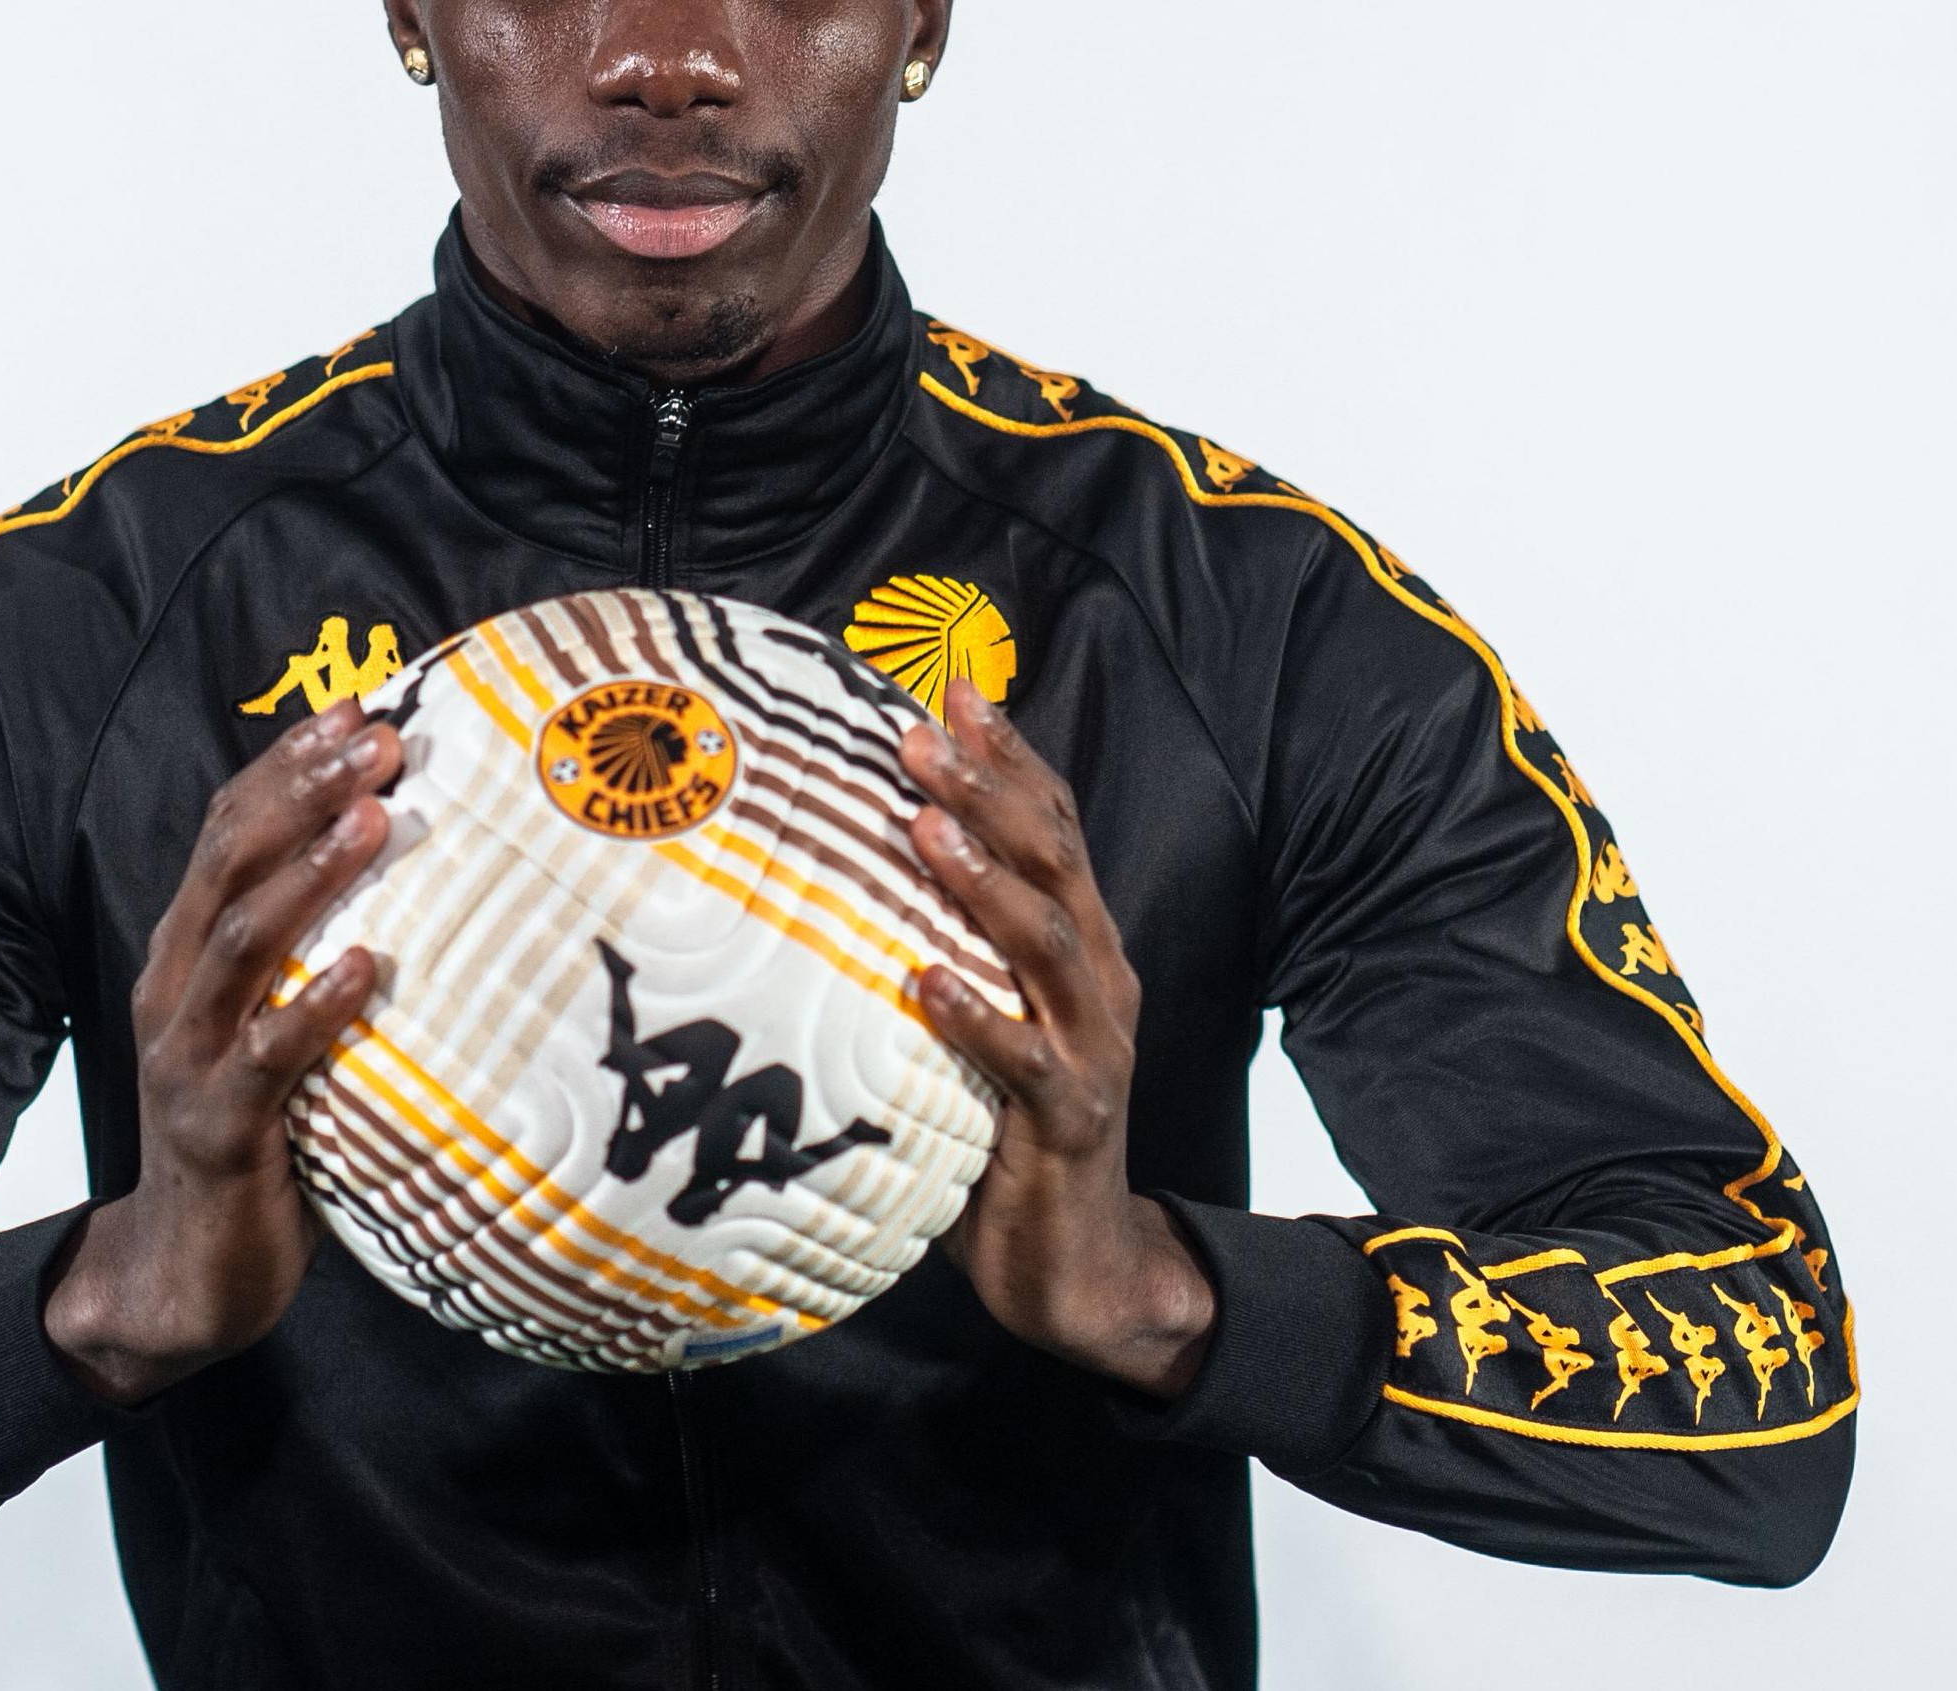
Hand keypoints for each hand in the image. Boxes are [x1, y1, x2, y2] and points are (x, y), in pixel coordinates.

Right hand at [42, 699, 397, 1403]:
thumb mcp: (272, 1028)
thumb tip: (418, 879)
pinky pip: (266, 1058)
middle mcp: (177, 989)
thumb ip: (311, 958)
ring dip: (311, 874)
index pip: (230, 832)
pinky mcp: (218, 1129)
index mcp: (188, 955)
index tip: (355, 705)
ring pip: (245, 944)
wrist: (180, 1274)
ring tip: (374, 818)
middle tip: (379, 737)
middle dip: (303, 791)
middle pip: (232, 864)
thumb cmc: (254, 1137)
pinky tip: (370, 969)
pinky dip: (318, 1007)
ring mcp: (189, 1058)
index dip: (285, 764)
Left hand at [900, 681, 1215, 1400]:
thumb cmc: (1006, 1127)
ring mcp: (1092, 1048)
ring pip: (1049, 944)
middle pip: (1055, 864)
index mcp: (1081, 947)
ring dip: (987, 882)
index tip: (955, 690)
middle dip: (992, 792)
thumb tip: (859, 859)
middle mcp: (1097, 981)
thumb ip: (948, 941)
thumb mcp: (983, 1017)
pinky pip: (1028, 1061)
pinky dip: (977, 1016)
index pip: (1056, 829)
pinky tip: (923, 982)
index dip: (1013, 757)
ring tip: (925, 828)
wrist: (1078, 1264)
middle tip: (922, 737)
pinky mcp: (1071, 1120)